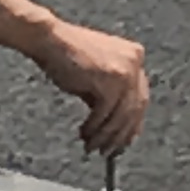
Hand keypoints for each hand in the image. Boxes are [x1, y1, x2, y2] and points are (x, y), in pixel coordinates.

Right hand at [32, 18, 148, 159]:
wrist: (48, 39)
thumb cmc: (66, 54)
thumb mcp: (95, 77)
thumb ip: (109, 96)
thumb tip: (114, 126)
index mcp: (135, 56)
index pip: (140, 98)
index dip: (132, 124)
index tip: (123, 141)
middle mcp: (135, 62)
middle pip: (135, 109)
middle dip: (121, 135)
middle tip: (109, 151)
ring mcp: (125, 70)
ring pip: (122, 115)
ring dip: (106, 136)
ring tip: (92, 147)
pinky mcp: (110, 79)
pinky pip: (106, 113)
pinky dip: (95, 127)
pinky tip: (85, 133)